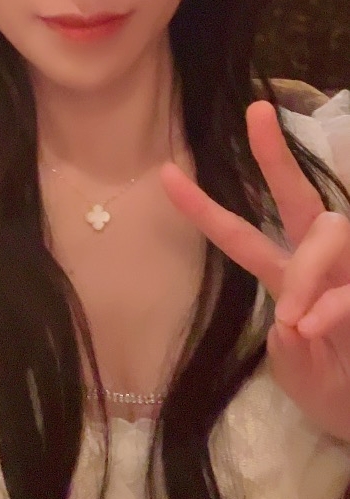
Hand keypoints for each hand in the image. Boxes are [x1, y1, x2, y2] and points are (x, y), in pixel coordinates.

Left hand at [160, 101, 349, 441]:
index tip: (166, 172)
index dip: (202, 207)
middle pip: (297, 197)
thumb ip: (289, 348)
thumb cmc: (332, 386)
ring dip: (309, 271)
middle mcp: (319, 264)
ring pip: (330, 232)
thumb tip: (292, 318)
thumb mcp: (296, 372)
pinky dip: (332, 304)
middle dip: (275, 153)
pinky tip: (312, 326)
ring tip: (296, 320)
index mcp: (285, 276)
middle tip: (256, 111)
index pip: (239, 234)